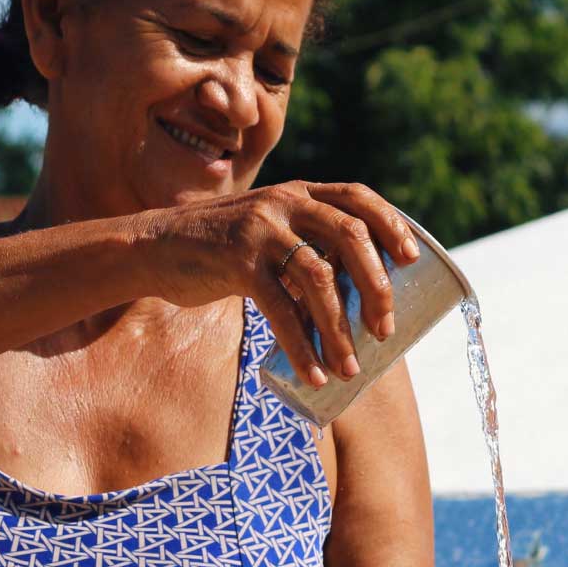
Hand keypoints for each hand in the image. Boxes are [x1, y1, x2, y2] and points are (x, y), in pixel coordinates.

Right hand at [140, 181, 420, 385]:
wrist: (155, 248)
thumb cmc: (220, 249)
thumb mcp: (267, 231)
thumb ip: (303, 245)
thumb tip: (355, 293)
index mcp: (299, 193)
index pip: (359, 197)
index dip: (392, 225)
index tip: (412, 259)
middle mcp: (285, 203)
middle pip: (351, 236)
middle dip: (377, 286)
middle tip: (385, 329)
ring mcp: (261, 230)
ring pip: (319, 277)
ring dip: (340, 329)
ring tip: (351, 367)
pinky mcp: (237, 262)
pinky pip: (281, 310)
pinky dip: (302, 347)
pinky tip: (315, 374)